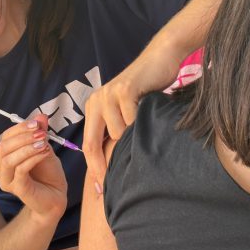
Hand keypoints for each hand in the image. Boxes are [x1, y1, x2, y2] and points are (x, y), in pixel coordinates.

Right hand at [0, 114, 67, 222]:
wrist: (56, 195)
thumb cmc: (47, 173)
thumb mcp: (44, 147)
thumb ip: (40, 133)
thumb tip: (41, 116)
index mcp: (3, 158)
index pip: (5, 138)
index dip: (20, 128)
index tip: (38, 123)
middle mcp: (1, 170)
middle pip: (3, 147)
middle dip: (23, 137)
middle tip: (42, 133)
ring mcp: (7, 181)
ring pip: (9, 159)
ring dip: (27, 147)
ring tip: (44, 143)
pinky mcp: (17, 189)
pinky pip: (21, 170)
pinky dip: (33, 158)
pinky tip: (45, 152)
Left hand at [84, 42, 184, 191]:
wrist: (160, 59)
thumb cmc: (148, 88)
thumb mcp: (127, 110)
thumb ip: (119, 130)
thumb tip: (117, 163)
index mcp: (94, 107)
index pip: (88, 144)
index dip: (93, 169)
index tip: (100, 190)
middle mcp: (97, 100)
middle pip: (93, 142)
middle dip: (101, 167)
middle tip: (110, 187)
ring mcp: (109, 94)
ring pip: (117, 134)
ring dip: (132, 138)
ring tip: (144, 132)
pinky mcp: (124, 90)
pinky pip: (130, 121)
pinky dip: (141, 124)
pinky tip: (149, 117)